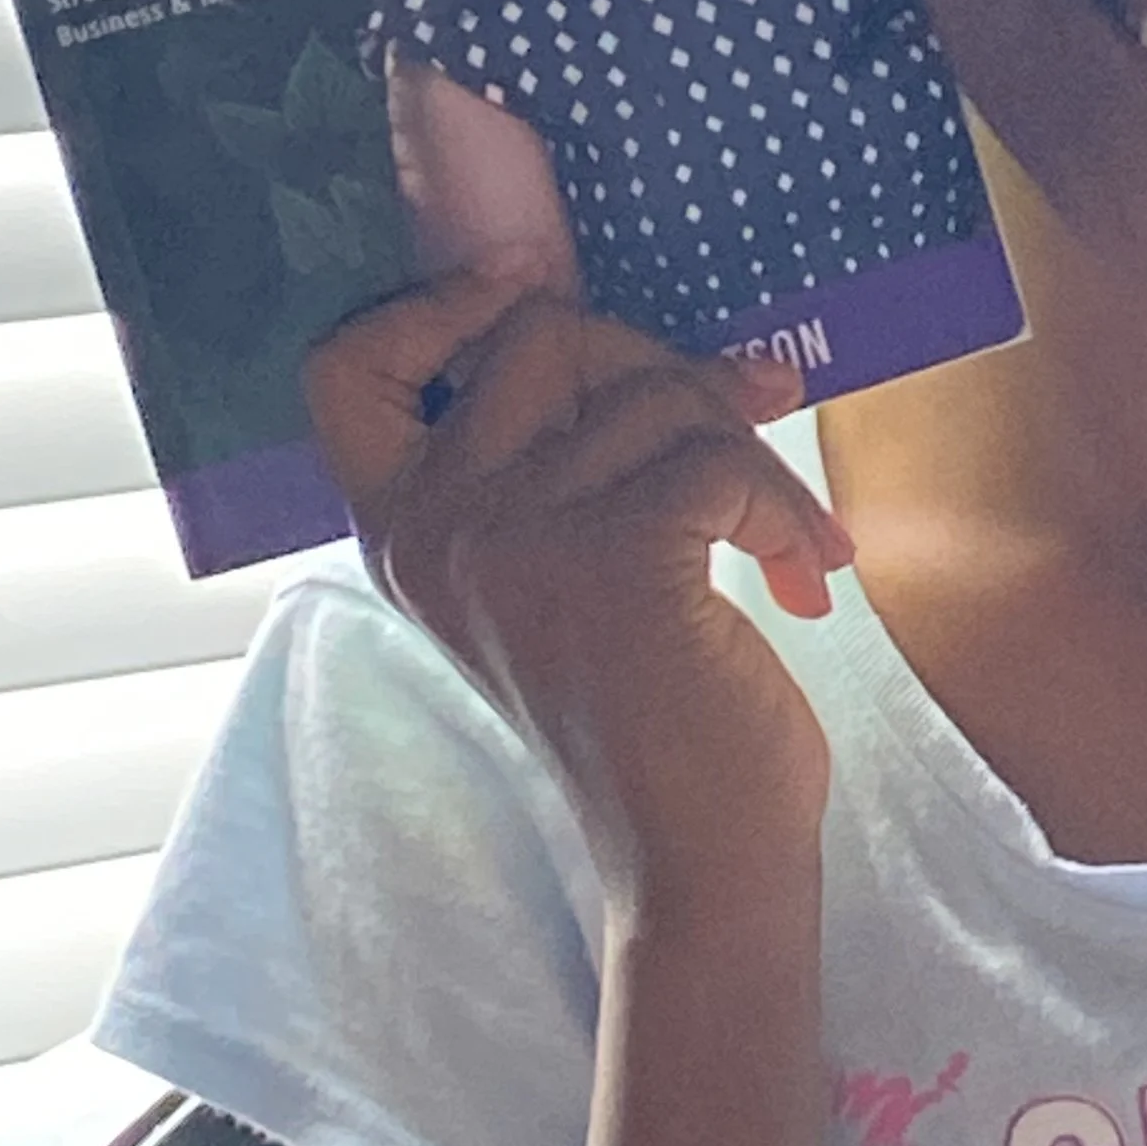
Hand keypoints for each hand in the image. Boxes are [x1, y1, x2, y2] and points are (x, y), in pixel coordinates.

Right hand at [305, 273, 855, 921]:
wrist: (699, 859)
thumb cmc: (652, 712)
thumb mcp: (565, 569)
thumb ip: (575, 458)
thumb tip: (723, 347)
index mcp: (403, 532)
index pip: (344, 370)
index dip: (431, 304)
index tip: (529, 286)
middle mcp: (434, 530)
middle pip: (539, 334)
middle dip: (662, 366)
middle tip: (743, 424)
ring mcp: (512, 541)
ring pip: (651, 390)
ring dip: (745, 450)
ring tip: (783, 536)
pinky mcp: (609, 558)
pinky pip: (720, 456)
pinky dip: (784, 507)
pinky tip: (802, 575)